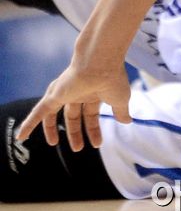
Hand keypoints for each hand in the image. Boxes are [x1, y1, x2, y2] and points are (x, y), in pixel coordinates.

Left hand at [16, 55, 130, 149]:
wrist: (101, 62)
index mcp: (95, 92)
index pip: (91, 115)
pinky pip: (39, 111)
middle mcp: (78, 91)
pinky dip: (29, 123)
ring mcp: (65, 92)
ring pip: (54, 113)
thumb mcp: (120, 100)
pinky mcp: (55, 93)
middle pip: (73, 115)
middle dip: (75, 132)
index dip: (93, 130)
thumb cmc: (113, 79)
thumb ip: (121, 112)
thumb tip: (127, 122)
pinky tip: (21, 136)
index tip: (98, 143)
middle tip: (78, 148)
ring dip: (52, 128)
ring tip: (53, 143)